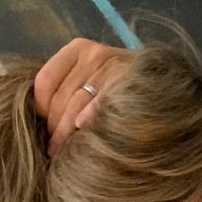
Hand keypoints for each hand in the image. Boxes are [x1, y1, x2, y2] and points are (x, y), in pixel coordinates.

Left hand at [33, 39, 132, 155]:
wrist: (161, 83)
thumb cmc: (118, 86)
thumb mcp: (91, 76)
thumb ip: (67, 86)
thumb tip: (39, 116)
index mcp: (78, 49)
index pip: (45, 80)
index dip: (40, 108)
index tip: (44, 125)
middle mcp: (93, 55)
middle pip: (60, 97)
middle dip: (53, 127)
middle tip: (52, 148)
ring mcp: (110, 68)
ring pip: (74, 106)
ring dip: (64, 133)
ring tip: (60, 152)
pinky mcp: (124, 83)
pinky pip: (97, 105)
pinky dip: (86, 119)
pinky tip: (82, 131)